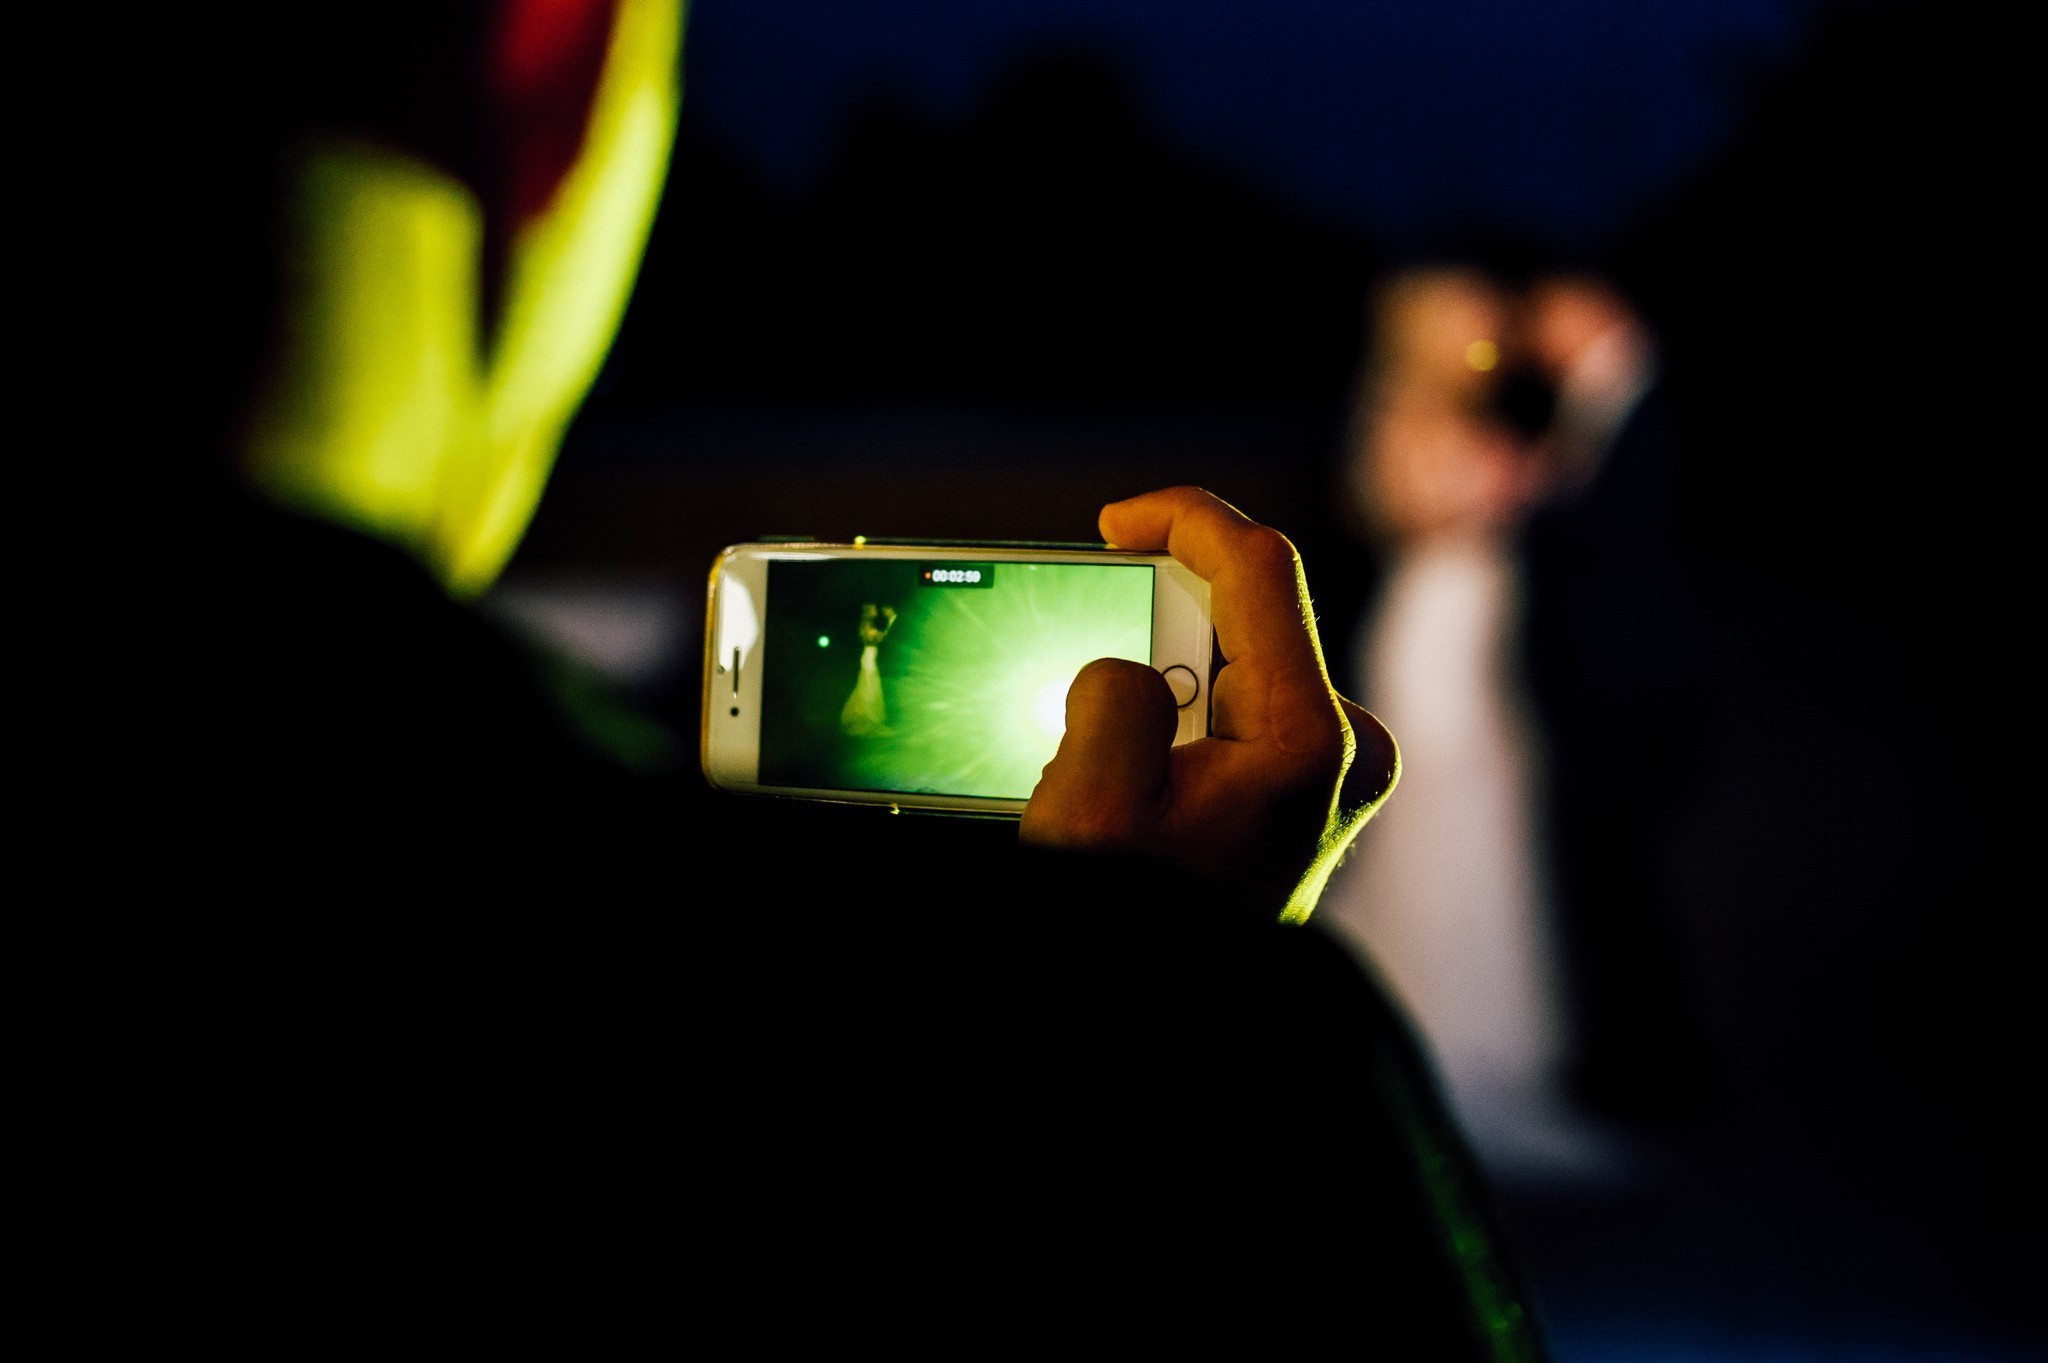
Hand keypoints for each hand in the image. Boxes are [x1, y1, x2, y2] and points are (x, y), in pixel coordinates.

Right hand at [1021, 488, 1398, 920]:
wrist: (1175, 1047)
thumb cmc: (1134, 936)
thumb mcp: (1090, 807)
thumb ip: (1110, 695)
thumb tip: (1128, 673)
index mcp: (1307, 742)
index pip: (1261, 567)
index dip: (1181, 518)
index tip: (1111, 523)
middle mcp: (1344, 753)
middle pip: (1251, 616)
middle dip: (1159, 616)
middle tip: (1086, 662)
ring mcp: (1334, 780)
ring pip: (1238, 668)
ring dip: (1163, 675)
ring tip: (1103, 756)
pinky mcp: (1308, 802)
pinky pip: (1239, 717)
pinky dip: (1180, 717)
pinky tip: (1130, 775)